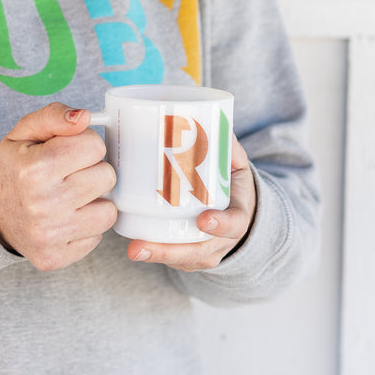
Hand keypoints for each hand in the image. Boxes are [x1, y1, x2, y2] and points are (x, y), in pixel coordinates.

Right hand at [0, 104, 117, 270]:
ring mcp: (49, 235)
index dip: (85, 144)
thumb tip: (84, 117)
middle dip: (93, 171)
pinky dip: (86, 226)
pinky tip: (66, 218)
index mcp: (35, 168)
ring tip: (72, 196)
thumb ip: (55, 115)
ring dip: (95, 201)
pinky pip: (97, 237)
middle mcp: (43, 204)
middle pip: (107, 177)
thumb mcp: (25, 131)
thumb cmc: (14, 167)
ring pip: (109, 211)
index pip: (94, 146)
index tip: (70, 151)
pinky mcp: (55, 257)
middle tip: (70, 174)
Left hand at [126, 134, 256, 270]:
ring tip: (133, 250)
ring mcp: (209, 250)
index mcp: (240, 213)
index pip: (235, 222)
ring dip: (158, 255)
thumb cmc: (232, 181)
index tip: (204, 220)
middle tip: (141, 246)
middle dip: (170, 251)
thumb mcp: (236, 160)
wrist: (240, 208)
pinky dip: (158, 256)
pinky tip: (137, 249)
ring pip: (184, 258)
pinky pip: (177, 260)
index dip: (222, 224)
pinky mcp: (193, 255)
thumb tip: (202, 114)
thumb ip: (224, 141)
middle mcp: (225, 238)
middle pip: (201, 250)